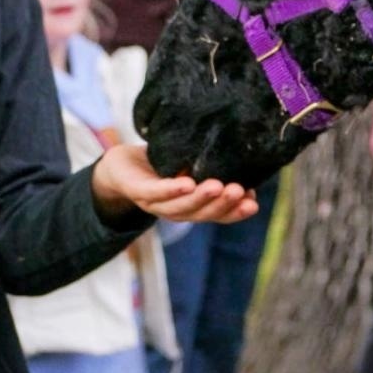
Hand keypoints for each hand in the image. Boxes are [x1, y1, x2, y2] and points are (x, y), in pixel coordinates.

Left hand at [91, 143, 258, 224]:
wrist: (119, 165)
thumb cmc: (160, 164)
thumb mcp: (188, 165)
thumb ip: (209, 167)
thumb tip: (243, 157)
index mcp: (190, 206)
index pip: (216, 214)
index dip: (235, 212)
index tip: (254, 203)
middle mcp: (175, 210)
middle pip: (201, 213)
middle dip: (222, 204)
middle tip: (240, 192)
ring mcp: (155, 203)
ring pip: (180, 207)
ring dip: (201, 198)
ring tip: (219, 185)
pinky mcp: (137, 191)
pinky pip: (156, 193)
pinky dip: (172, 189)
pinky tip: (187, 182)